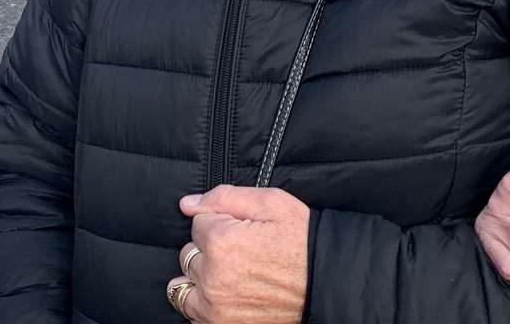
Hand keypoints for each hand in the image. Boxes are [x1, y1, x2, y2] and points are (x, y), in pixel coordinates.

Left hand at [173, 186, 308, 322]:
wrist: (326, 283)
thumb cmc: (303, 242)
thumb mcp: (273, 204)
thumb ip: (225, 197)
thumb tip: (187, 204)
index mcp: (222, 242)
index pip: (198, 222)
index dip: (220, 222)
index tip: (242, 229)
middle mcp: (212, 277)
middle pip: (188, 253)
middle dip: (207, 249)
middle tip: (240, 251)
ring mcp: (215, 307)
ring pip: (183, 286)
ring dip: (198, 278)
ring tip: (228, 274)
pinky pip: (192, 313)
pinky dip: (202, 303)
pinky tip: (224, 294)